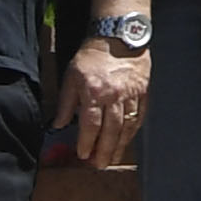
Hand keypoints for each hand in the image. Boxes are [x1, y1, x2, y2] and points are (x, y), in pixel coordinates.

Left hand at [60, 36, 149, 164]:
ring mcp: (131, 94)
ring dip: (120, 145)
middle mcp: (114, 96)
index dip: (86, 142)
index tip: (83, 155)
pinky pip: (139, 114)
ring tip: (113, 158)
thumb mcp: (71, 77)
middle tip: (100, 165)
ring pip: (126, 125)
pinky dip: (134, 129)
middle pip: (110, 130)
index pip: (90, 124)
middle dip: (104, 150)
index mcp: (94, 93)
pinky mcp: (143, 91)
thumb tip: (56, 125)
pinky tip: (128, 139)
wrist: (118, 35)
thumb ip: (65, 103)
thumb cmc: (91, 57)